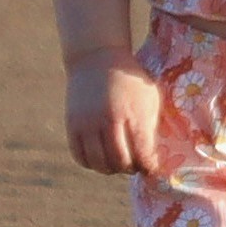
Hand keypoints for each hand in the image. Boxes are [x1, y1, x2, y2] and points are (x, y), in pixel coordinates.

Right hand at [65, 55, 166, 177]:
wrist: (97, 58)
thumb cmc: (130, 81)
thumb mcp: (149, 98)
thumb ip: (151, 127)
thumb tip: (153, 157)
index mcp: (132, 113)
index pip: (143, 154)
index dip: (149, 167)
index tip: (151, 166)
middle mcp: (108, 120)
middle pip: (120, 163)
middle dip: (131, 168)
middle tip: (135, 164)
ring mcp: (87, 123)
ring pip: (99, 164)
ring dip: (111, 169)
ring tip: (118, 161)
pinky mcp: (72, 125)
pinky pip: (80, 157)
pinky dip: (91, 163)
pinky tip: (100, 156)